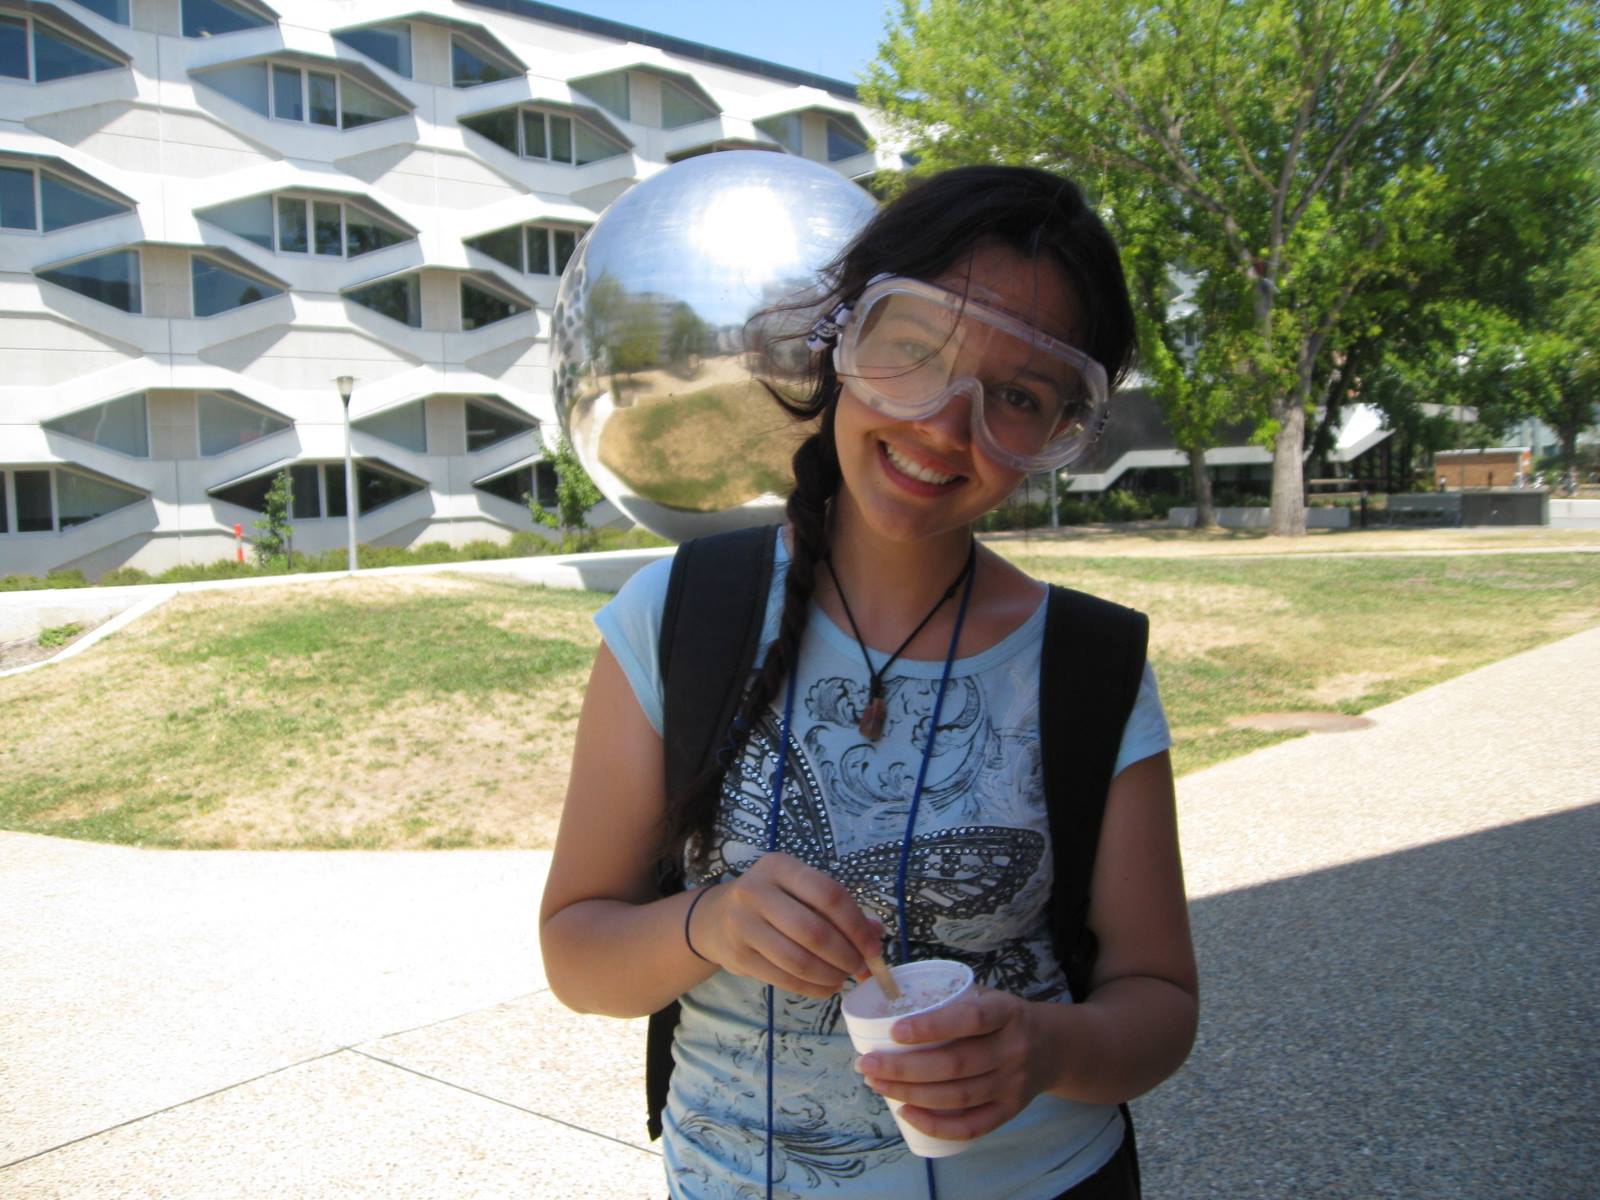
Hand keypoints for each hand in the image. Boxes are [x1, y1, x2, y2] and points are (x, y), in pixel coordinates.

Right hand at [694, 852, 883, 999]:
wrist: (715, 918)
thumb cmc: (771, 902)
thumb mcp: (800, 892)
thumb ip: (838, 909)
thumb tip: (876, 935)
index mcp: (780, 867)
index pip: (829, 895)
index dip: (857, 925)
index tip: (874, 948)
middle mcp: (756, 891)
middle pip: (814, 931)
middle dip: (846, 955)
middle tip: (860, 968)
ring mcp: (743, 924)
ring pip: (798, 960)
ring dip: (830, 975)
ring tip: (843, 978)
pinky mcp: (738, 956)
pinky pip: (784, 978)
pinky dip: (812, 988)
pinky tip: (827, 987)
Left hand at [854, 988, 1046, 1141]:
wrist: (1053, 1046)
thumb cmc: (1003, 1017)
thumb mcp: (987, 996)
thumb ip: (950, 998)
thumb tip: (890, 1000)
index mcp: (1006, 1013)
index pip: (969, 1020)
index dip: (931, 1027)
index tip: (893, 1032)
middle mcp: (1013, 1050)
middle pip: (955, 1065)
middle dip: (904, 1068)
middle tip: (867, 1064)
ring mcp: (1013, 1084)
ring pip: (957, 1097)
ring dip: (911, 1094)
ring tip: (877, 1084)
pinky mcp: (1010, 1111)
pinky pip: (972, 1125)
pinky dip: (936, 1125)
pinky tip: (907, 1113)